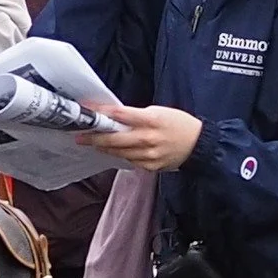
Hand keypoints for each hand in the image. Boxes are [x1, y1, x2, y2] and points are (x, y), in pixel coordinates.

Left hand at [79, 103, 203, 170]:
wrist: (198, 145)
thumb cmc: (179, 124)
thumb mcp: (159, 112)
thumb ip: (137, 116)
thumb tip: (115, 117)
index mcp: (151, 120)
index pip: (120, 115)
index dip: (101, 113)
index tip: (88, 111)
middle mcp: (148, 138)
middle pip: (114, 139)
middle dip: (94, 138)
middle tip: (80, 136)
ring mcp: (149, 155)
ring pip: (119, 152)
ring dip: (104, 148)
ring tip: (93, 144)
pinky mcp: (150, 166)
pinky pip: (130, 161)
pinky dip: (121, 155)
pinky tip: (114, 152)